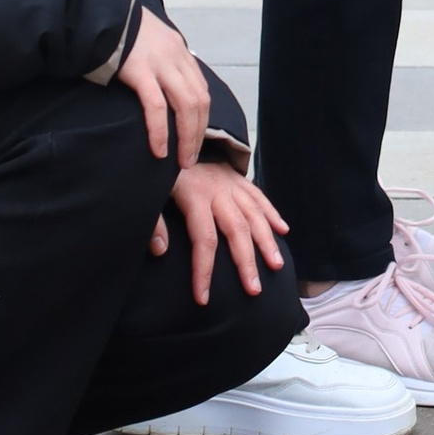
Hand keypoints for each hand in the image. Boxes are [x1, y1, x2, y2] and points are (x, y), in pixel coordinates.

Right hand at [118, 8, 211, 171]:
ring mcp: (159, 62)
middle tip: (191, 158)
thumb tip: (162, 91)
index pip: (201, 90)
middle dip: (198, 133)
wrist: (97, 13)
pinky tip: (159, 150)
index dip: (202, 118)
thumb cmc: (117, 33)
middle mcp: (175, 56)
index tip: (195, 140)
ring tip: (182, 161)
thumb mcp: (148, 44)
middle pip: (199, 100)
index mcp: (179, 51)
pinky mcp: (139, 70)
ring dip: (187, 137)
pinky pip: (156, 106)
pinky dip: (161, 131)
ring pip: (185, 104)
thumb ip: (159, 63)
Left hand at [155, 156, 289, 304]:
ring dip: (267, 241)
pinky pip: (259, 197)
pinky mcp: (239, 178)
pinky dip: (272, 214)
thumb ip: (153, 223)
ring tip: (276, 265)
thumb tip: (161, 251)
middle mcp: (218, 191)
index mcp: (195, 197)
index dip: (204, 270)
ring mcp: (232, 184)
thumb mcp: (150, 194)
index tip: (204, 298)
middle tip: (254, 290)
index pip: (204, 239)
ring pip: (254, 214)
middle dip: (246, 262)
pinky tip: (283, 231)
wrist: (176, 137)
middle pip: (237, 230)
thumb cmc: (162, 174)